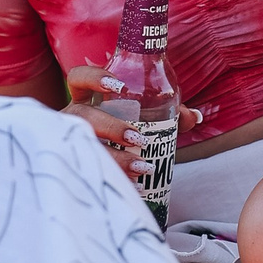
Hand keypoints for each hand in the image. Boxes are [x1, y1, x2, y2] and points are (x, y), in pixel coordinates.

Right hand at [63, 64, 200, 183]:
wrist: (102, 170)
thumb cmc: (122, 136)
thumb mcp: (144, 122)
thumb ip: (170, 115)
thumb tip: (193, 116)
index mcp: (85, 101)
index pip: (78, 78)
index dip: (93, 77)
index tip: (119, 86)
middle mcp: (73, 119)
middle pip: (82, 115)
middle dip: (110, 126)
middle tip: (138, 138)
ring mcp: (70, 142)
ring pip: (84, 145)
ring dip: (115, 156)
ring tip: (142, 166)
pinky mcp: (76, 165)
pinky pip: (90, 172)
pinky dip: (118, 178)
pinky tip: (137, 185)